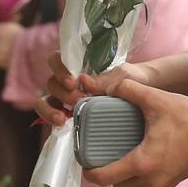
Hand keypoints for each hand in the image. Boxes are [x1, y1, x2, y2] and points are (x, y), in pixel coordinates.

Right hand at [34, 53, 149, 128]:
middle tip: (78, 101)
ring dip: (50, 109)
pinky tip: (63, 127)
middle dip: (61, 94)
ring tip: (62, 119)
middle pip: (51, 83)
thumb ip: (105, 78)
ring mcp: (65, 99)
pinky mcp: (67, 115)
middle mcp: (67, 81)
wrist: (141, 94)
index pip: (55, 59)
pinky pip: (52, 117)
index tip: (73, 81)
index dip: (59, 69)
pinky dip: (52, 121)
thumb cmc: (130, 78)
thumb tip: (85, 81)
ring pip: (45, 100)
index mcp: (77, 65)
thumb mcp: (122, 76)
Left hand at [80, 76, 187, 186]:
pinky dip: (141, 172)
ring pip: (132, 185)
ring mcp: (163, 183)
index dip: (88, 171)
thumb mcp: (156, 99)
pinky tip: (143, 150)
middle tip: (102, 152)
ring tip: (121, 149)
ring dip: (124, 173)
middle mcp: (150, 180)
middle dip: (106, 172)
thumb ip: (129, 90)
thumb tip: (111, 86)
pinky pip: (148, 182)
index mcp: (141, 163)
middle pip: (116, 185)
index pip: (103, 178)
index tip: (84, 159)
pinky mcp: (173, 181)